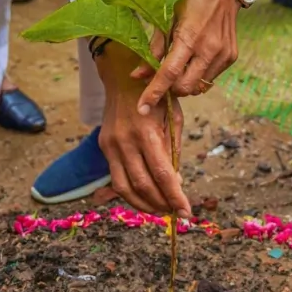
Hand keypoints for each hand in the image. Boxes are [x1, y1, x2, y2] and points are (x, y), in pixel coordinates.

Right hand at [97, 42, 190, 216]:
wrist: (123, 78)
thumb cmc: (156, 96)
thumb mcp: (173, 116)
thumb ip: (173, 148)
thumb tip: (175, 181)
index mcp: (147, 132)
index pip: (162, 174)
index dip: (175, 196)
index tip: (186, 212)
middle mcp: (125, 141)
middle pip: (143, 185)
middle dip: (161, 204)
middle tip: (175, 213)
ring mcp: (111, 145)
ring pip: (125, 189)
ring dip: (144, 205)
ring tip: (160, 210)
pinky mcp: (105, 148)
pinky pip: (116, 179)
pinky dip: (131, 194)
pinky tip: (145, 198)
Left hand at [137, 0, 240, 113]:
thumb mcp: (168, 18)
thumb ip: (154, 48)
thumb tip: (138, 75)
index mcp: (189, 37)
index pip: (169, 73)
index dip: (154, 93)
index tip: (142, 108)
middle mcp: (209, 49)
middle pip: (185, 87)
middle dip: (171, 89)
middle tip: (163, 80)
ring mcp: (223, 54)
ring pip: (199, 86)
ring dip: (185, 83)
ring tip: (181, 67)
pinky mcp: (231, 56)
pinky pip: (210, 78)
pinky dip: (199, 75)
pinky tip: (196, 60)